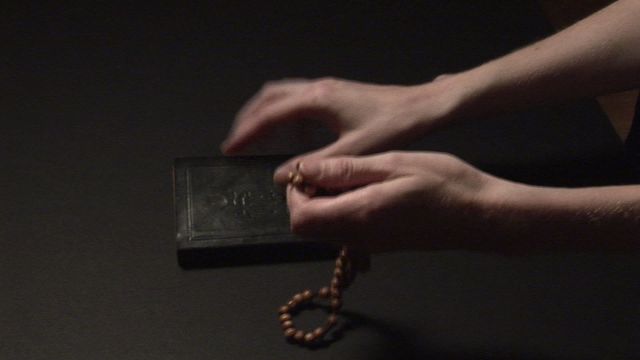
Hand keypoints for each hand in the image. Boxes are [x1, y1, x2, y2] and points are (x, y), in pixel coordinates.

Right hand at [221, 77, 461, 182]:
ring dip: (265, 115)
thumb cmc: (393, 126)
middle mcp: (317, 89)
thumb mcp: (353, 152)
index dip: (246, 133)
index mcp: (317, 100)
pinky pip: (299, 100)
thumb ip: (315, 166)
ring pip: (282, 95)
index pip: (269, 115)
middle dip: (249, 120)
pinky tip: (294, 136)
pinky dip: (286, 116)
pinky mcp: (336, 93)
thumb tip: (282, 177)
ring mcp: (327, 88)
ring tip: (256, 138)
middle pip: (269, 98)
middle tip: (236, 142)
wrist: (422, 106)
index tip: (229, 149)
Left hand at [286, 151, 500, 252]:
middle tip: (328, 170)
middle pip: (308, 228)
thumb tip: (304, 170)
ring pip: (325, 230)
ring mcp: (371, 244)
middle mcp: (359, 236)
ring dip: (324, 203)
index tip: (309, 170)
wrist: (483, 216)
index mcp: (358, 215)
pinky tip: (367, 188)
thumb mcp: (393, 163)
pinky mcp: (382, 243)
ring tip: (350, 174)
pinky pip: (346, 231)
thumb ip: (346, 170)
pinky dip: (342, 210)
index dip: (294, 194)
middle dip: (305, 199)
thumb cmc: (446, 184)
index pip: (300, 218)